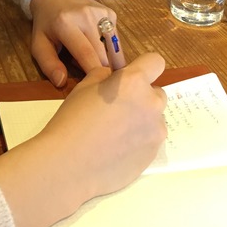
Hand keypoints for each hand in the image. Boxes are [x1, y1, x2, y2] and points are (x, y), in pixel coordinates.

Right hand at [0, 52, 167, 226]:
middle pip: (157, 93)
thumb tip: (114, 78)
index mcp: (133, 82)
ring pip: (154, 119)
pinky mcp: (154, 154)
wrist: (69, 164)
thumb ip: (105, 76)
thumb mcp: (84, 87)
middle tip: (118, 109)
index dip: (144, 67)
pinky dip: (138, 141)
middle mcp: (151, 104)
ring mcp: (156, 131)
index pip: (156, 62)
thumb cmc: (72, 121)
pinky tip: (116, 150)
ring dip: (141, 120)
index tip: (131, 76)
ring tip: (114, 134)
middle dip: (142, 97)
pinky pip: (150, 140)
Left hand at [29, 0, 116, 86]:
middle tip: (95, 79)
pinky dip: (109, 50)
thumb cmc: (46, 24)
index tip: (98, 90)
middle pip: (104, 53)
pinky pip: (116, 40)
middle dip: (103, 71)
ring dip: (109, 61)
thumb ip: (48, 64)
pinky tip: (97, 48)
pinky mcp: (111, 13)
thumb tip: (61, 82)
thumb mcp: (38, 44)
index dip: (94, 73)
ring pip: (114, 48)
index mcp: (66, 23)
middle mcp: (87, 16)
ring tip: (96, 63)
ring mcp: (101, 13)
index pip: (86, 54)